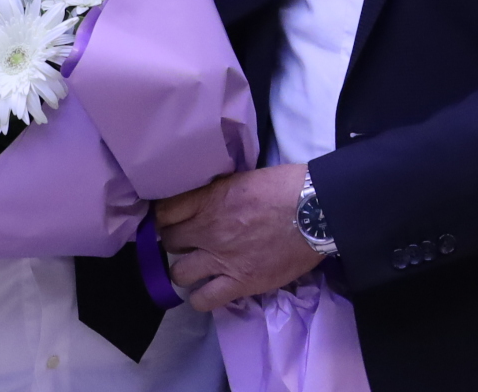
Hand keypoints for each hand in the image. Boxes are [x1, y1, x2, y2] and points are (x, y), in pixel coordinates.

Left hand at [156, 162, 321, 311]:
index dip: (162, 217)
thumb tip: (204, 199)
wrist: (315, 211)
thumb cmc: (285, 187)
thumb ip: (217, 192)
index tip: (168, 220)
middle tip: (187, 243)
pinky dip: (201, 298)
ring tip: (196, 268)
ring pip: (178, 273)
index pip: (163, 211)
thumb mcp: (241, 178)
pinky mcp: (240, 283)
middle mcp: (207, 229)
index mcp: (208, 199)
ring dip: (184, 270)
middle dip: (175, 241)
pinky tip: (208, 291)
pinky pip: (204, 300)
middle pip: (168, 241)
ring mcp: (221, 259)